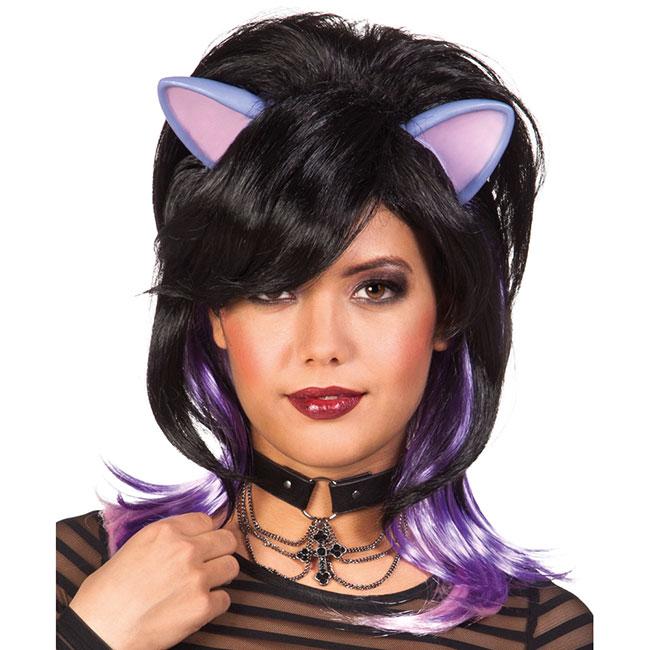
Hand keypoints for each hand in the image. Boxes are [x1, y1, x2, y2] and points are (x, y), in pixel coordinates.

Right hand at [68, 512, 238, 649]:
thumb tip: (186, 539)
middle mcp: (185, 549)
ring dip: (221, 577)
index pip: (206, 520)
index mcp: (166, 531)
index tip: (203, 543)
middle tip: (210, 563)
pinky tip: (196, 608)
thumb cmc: (106, 595)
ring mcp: (196, 577)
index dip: (205, 533)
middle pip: (227, 540)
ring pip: (232, 566)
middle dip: (220, 552)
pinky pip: (225, 599)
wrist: (99, 631)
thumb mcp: (134, 547)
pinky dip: (214, 605)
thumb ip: (166, 539)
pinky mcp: (202, 606)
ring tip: (203, 586)